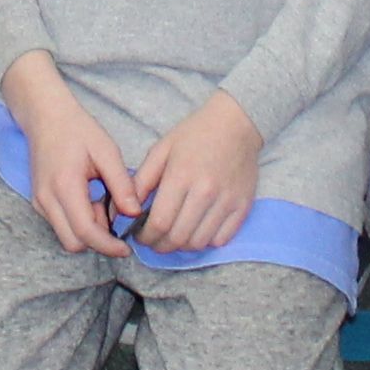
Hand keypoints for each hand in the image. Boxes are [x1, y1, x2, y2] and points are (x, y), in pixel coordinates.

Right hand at [0, 51, 138, 258]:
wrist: (45, 116)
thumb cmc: (77, 129)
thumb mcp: (106, 151)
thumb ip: (121, 184)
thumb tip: (134, 213)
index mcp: (65, 186)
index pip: (85, 231)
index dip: (107, 245)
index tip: (126, 248)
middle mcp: (47, 199)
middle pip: (74, 243)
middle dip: (98, 240)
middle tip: (114, 217)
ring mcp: (40, 203)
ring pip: (67, 237)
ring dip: (89, 231)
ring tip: (102, 203)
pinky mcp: (39, 202)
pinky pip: (61, 226)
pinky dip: (79, 223)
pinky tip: (90, 200)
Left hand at [121, 88, 262, 252]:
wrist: (236, 123)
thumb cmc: (195, 134)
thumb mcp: (161, 150)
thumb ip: (142, 181)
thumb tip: (126, 209)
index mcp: (181, 176)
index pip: (160, 223)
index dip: (146, 237)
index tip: (140, 236)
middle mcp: (205, 192)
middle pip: (179, 237)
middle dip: (160, 246)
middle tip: (154, 241)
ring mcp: (227, 201)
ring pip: (199, 243)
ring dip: (182, 247)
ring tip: (174, 237)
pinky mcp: (243, 206)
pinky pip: (222, 239)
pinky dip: (206, 242)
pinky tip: (197, 231)